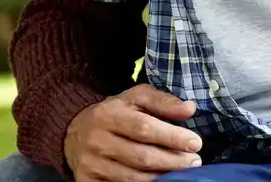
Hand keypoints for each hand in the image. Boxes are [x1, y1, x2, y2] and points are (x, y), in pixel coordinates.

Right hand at [64, 85, 202, 180]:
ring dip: (162, 177)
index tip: (195, 142)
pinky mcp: (87, 181)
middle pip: (142, 156)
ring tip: (182, 172)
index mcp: (109, 114)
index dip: (172, 137)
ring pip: (133, 178)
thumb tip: (190, 109)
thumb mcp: (135, 98)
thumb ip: (162, 101)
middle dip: (173, 161)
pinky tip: (159, 181)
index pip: (145, 128)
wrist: (75, 131)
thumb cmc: (114, 113)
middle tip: (195, 161)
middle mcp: (97, 140)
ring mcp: (91, 164)